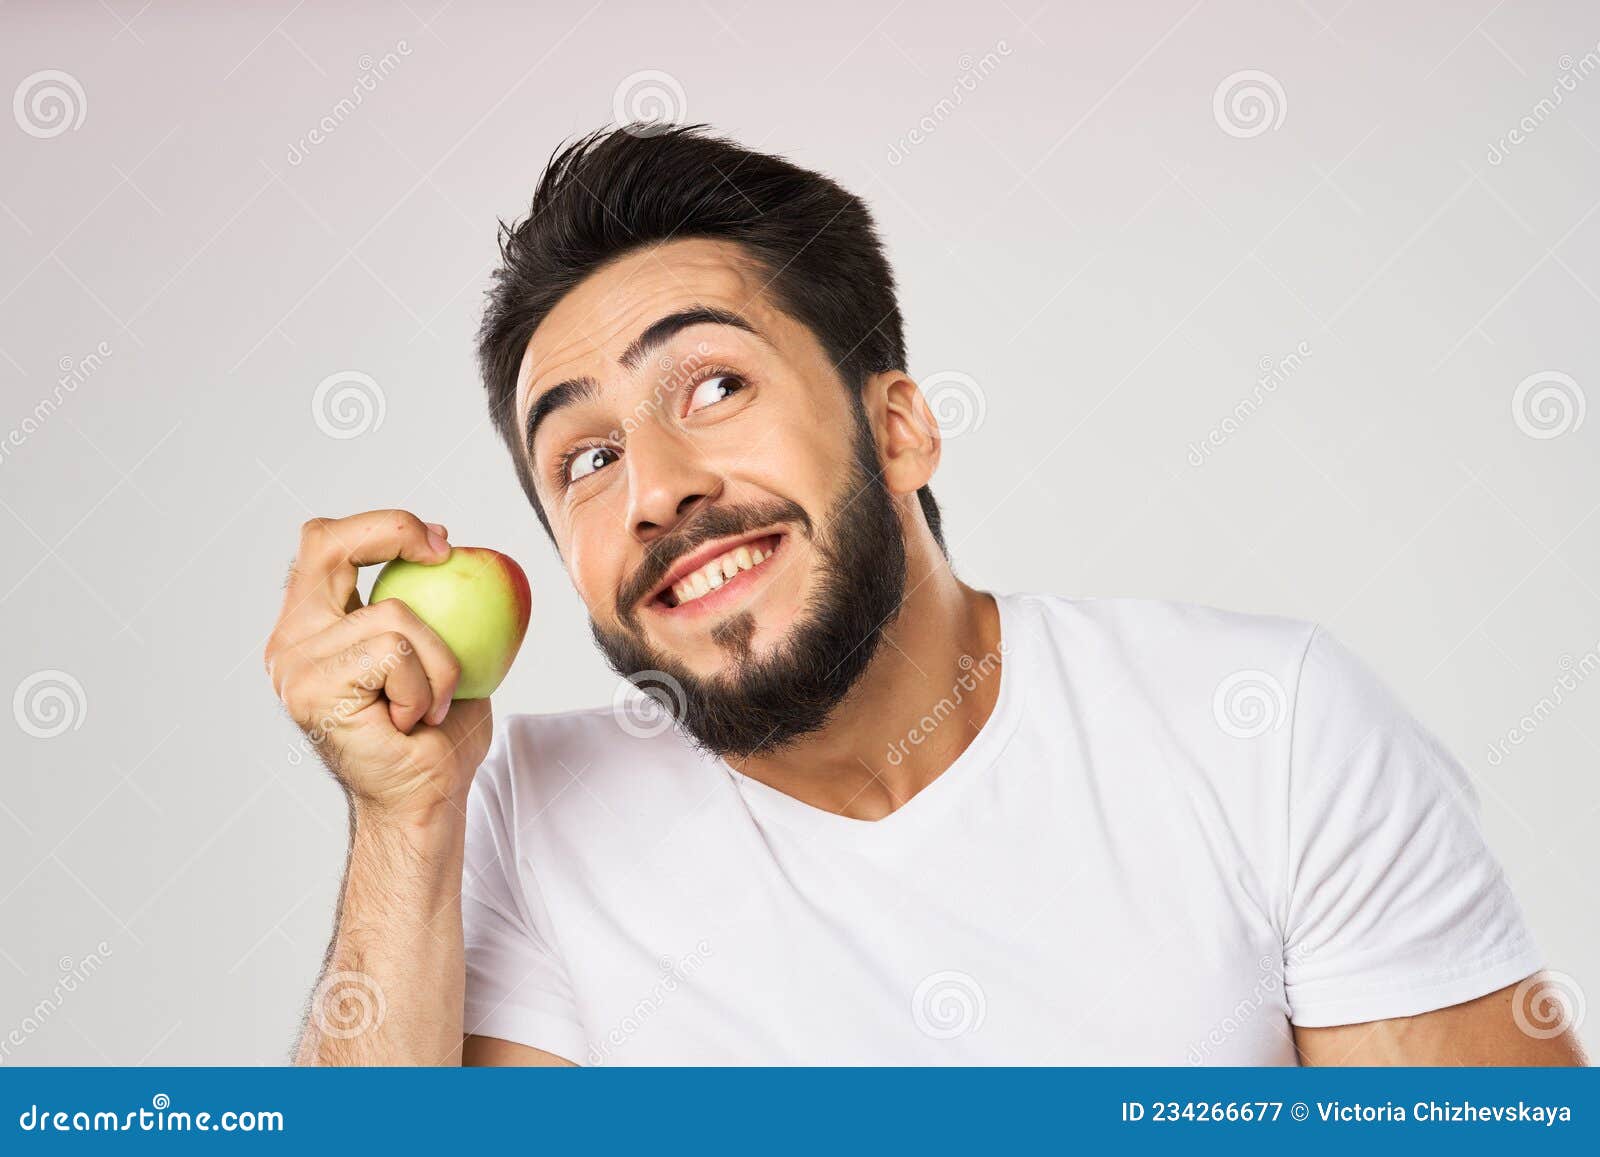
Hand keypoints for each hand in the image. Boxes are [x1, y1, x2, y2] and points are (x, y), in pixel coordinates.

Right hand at [264, 510, 492, 823]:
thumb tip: (453, 547)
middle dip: (392, 531)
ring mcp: (297, 666)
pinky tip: (412, 721)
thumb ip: (431, 606)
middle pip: (326, 543)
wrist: (427, 799)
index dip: (385, 526)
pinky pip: (396, 655)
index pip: (327, 542)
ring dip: (439, 662)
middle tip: (442, 553)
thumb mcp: (440, 652)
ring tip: (429, 704)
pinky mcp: (315, 691)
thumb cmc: (437, 734)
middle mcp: (291, 640)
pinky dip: (426, 687)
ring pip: (393, 617)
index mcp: (315, 624)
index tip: (442, 544)